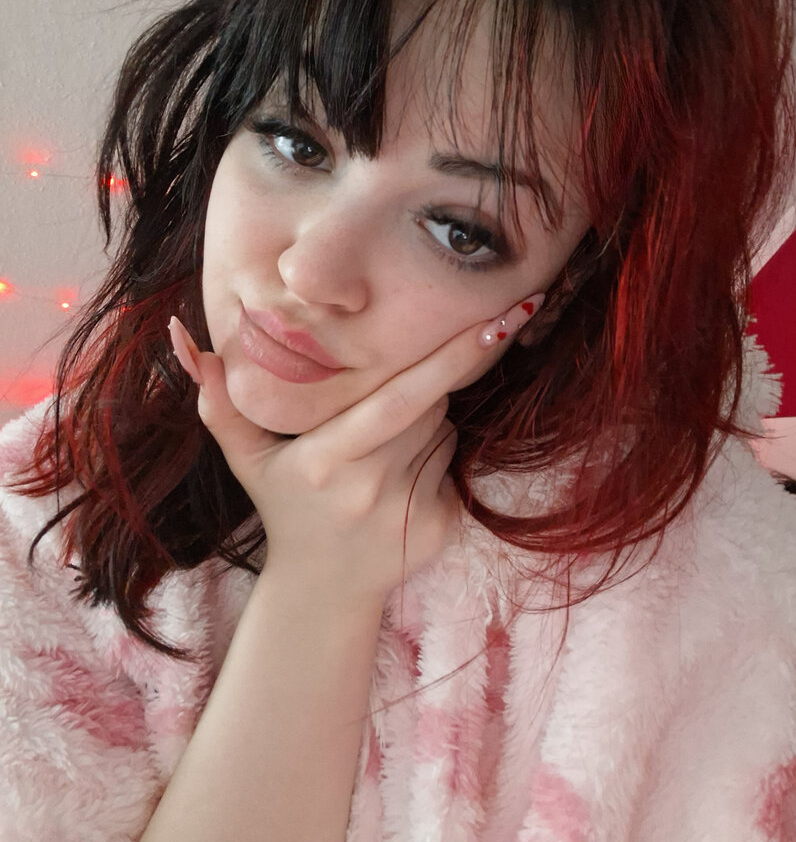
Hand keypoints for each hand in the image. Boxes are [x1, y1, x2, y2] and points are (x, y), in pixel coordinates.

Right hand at [168, 292, 541, 607]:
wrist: (321, 591)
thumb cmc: (285, 506)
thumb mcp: (245, 456)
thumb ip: (218, 399)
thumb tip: (184, 337)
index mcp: (327, 459)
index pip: (399, 399)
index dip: (447, 360)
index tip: (493, 322)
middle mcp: (371, 487)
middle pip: (429, 406)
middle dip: (420, 389)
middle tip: (380, 413)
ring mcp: (410, 512)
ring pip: (447, 432)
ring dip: (429, 426)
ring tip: (381, 454)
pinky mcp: (441, 530)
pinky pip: (458, 468)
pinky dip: (439, 462)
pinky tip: (401, 484)